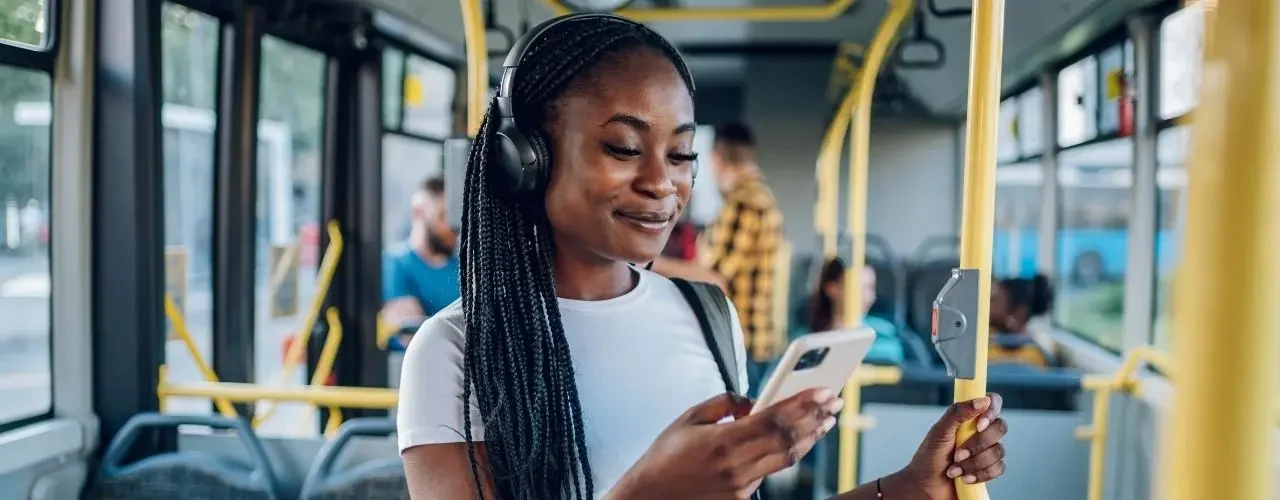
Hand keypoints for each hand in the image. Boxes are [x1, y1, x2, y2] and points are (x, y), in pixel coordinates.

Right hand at [609, 389, 841, 499]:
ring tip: (825, 422)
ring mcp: (741, 486)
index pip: (775, 419)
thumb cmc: (665, 455)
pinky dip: (786, 454)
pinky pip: (770, 472)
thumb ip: (724, 404)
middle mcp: (737, 466)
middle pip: (788, 440)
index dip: (804, 404)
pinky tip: (797, 441)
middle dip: (815, 419)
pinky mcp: (741, 499)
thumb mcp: (689, 418)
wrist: (649, 497)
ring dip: (809, 438)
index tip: (824, 391)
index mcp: (724, 441)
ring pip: (786, 459)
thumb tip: (752, 401)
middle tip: (834, 403)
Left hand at [887, 393, 1007, 499]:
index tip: (979, 425)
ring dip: (974, 463)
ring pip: (999, 451)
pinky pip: (999, 468)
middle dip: (977, 444)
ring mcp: (986, 450)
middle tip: (957, 454)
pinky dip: (981, 474)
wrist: (926, 486)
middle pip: (1000, 428)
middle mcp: (981, 432)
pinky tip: (965, 478)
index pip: (992, 402)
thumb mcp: (939, 431)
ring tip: (954, 469)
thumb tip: (983, 400)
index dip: (991, 412)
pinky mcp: (989, 469)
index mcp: (969, 418)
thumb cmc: (929, 457)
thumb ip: (958, 412)